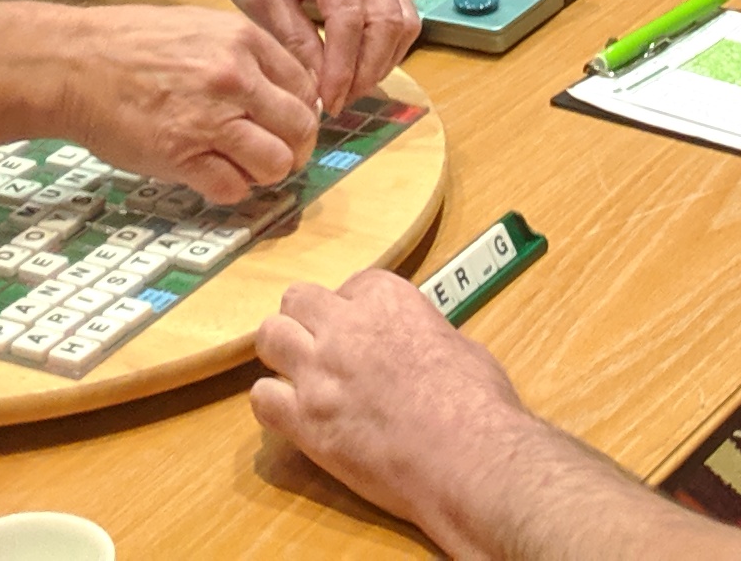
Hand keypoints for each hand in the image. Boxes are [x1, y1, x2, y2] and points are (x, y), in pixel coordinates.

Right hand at [55, 3, 320, 206]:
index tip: (288, 125)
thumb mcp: (201, 27)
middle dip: (295, 147)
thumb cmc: (133, 44)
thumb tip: (286, 90)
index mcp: (244, 41)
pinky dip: (229, 189)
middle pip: (300, 128)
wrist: (75, 64)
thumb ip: (247, 54)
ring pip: (276, 163)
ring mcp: (210, 119)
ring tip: (244, 167)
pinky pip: (232, 188)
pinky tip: (211, 175)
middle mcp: (235, 78)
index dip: (302, 113)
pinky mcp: (181, 156)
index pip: (305, 87)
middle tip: (276, 154)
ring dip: (265, 172)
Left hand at [181, 0, 422, 114]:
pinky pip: (398, 12)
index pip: (349, 15)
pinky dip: (386, 45)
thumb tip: (318, 82)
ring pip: (402, 18)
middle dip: (367, 69)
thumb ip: (289, 34)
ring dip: (382, 60)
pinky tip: (359, 67)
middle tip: (338, 102)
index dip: (342, 65)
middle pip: (386, 19)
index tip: (328, 100)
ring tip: (348, 89)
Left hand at [253, 270, 533, 536]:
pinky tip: (293, 416)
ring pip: (269, 337)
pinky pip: (262, 399)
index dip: (355, 309)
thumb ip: (424, 335)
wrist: (468, 456)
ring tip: (301, 375)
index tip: (364, 331)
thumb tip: (420, 349)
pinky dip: (273, 405)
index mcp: (387, 298)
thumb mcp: (458, 344)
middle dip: (307, 319)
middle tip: (322, 346)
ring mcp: (319, 373)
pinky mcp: (305, 422)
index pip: (351, 284)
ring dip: (283, 353)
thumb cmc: (479, 403)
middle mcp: (345, 327)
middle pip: (298, 300)